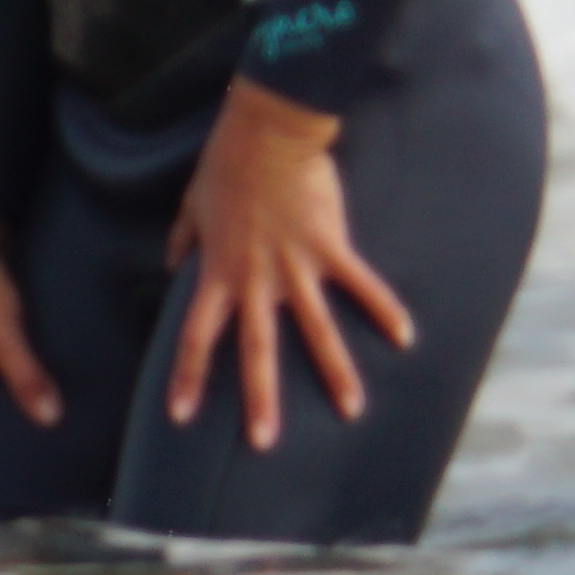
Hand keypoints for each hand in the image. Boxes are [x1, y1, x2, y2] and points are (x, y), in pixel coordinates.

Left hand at [163, 78, 411, 450]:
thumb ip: (182, 239)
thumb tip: (169, 262)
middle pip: (257, 350)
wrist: (268, 131)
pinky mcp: (331, 247)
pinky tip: (405, 337)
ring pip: (317, 330)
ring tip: (352, 410)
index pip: (196, 336)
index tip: (181, 415)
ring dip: (335, 373)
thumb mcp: (192, 204)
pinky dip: (383, 309)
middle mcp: (257, 280)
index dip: (187, 376)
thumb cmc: (226, 164)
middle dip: (260, 399)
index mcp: (219, 273)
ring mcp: (296, 267)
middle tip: (265, 443)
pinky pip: (360, 284)